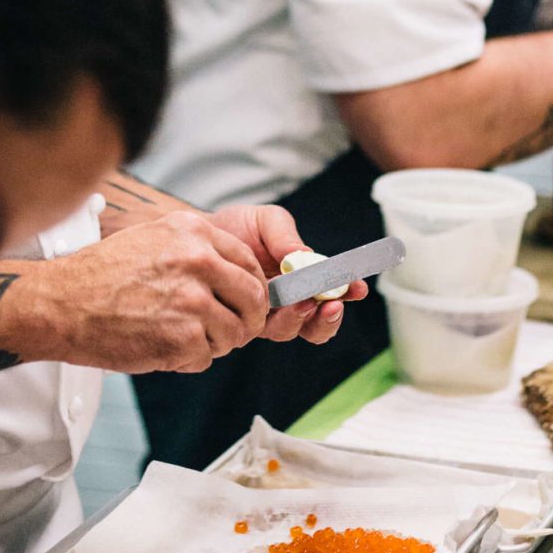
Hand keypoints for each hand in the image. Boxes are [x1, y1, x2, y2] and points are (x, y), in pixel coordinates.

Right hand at [6, 211, 273, 372]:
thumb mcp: (153, 238)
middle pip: (255, 298)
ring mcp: (192, 301)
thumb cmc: (102, 275)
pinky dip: (188, 360)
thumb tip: (238, 274)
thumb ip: (197, 249)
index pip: (250, 262)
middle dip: (246, 319)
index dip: (251, 288)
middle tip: (228, 329)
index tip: (242, 302)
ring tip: (181, 337)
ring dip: (214, 343)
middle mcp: (198, 261)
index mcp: (193, 232)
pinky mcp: (183, 338)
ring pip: (235, 333)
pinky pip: (206, 358)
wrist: (62, 304)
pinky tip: (161, 348)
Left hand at [208, 204, 368, 345]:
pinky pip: (257, 330)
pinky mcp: (238, 322)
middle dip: (327, 318)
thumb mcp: (266, 221)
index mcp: (300, 280)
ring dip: (300, 319)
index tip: (357, 287)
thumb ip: (286, 236)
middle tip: (331, 305)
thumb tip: (304, 257)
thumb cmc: (235, 228)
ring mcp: (262, 316)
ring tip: (301, 302)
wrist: (194, 236)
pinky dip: (269, 318)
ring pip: (289, 331)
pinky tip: (269, 303)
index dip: (346, 294)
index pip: (329, 294)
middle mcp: (285, 304)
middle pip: (315, 325)